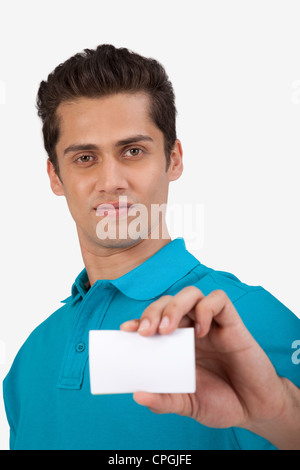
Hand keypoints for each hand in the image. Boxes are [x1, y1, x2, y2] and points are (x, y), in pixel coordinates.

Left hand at [120, 287, 286, 431]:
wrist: (254, 409)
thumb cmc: (221, 402)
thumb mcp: (187, 404)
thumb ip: (165, 400)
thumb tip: (138, 395)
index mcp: (177, 344)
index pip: (154, 321)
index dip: (138, 320)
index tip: (125, 330)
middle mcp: (191, 329)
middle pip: (168, 302)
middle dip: (153, 312)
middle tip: (146, 333)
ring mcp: (211, 324)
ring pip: (191, 294)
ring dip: (175, 306)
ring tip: (168, 329)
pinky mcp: (232, 323)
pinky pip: (219, 300)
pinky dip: (207, 309)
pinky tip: (201, 330)